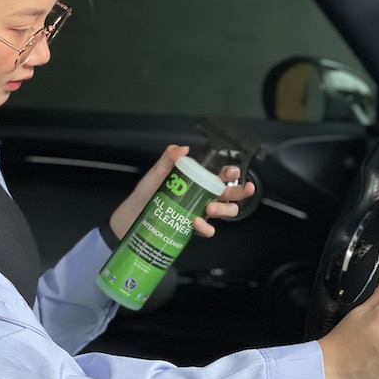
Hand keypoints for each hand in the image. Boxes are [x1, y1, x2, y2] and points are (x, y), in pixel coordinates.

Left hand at [108, 144, 255, 241]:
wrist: (134, 215)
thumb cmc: (148, 192)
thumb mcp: (157, 173)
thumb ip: (168, 159)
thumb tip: (182, 148)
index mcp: (199, 180)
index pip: (221, 175)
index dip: (232, 173)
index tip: (234, 171)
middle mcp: (204, 195)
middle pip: (231, 194)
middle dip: (241, 192)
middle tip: (243, 189)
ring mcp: (201, 212)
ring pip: (226, 212)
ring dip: (224, 209)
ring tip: (211, 208)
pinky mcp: (193, 228)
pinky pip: (208, 230)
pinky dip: (206, 227)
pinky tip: (196, 222)